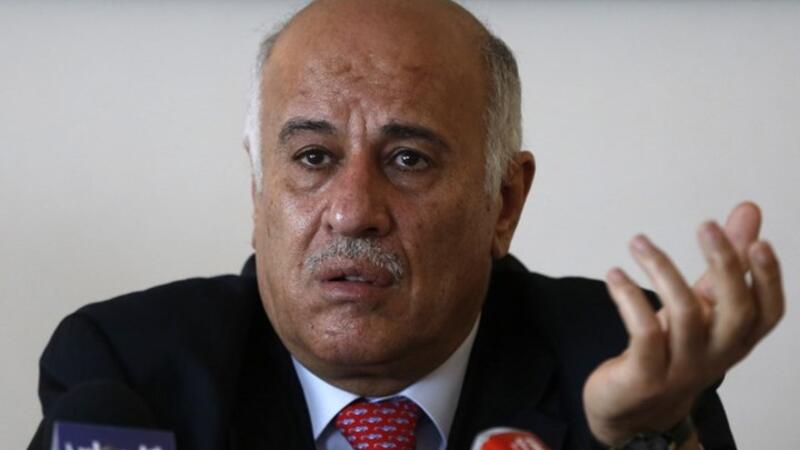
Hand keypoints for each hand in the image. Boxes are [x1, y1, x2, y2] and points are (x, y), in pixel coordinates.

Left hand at [583, 202, 784, 445]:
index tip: (758, 241)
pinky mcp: (645, 376)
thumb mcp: (703, 305)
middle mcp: (715, 355)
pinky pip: (643, 332)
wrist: (633, 409)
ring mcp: (681, 368)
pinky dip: (629, 297)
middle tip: (706, 225)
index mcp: (735, 339)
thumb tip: (748, 210)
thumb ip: (724, 261)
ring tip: (638, 241)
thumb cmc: (672, 348)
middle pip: (735, 311)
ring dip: (662, 269)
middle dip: (725, 264)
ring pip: (685, 314)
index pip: (768, 312)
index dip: (769, 279)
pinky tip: (615, 275)